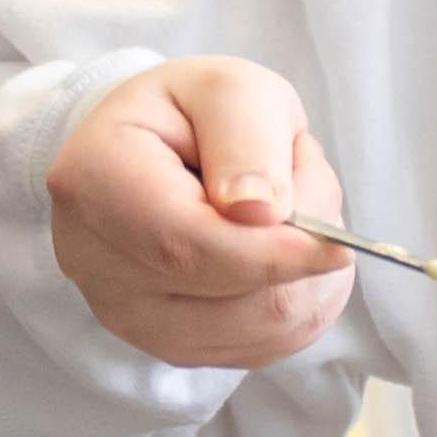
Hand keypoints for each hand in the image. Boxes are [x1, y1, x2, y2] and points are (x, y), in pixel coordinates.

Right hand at [45, 57, 350, 370]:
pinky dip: (301, 301)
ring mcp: (131, 316)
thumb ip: (247, 142)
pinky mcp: (170, 346)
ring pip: (261, 332)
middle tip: (303, 180)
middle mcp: (98, 265)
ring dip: (309, 274)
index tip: (339, 245)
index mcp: (97, 183)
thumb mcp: (229, 90)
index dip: (273, 254)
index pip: (188, 246)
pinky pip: (267, 345)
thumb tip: (262, 214)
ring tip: (289, 211)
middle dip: (302, 246)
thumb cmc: (192, 112)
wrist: (158, 147)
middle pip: (232, 299)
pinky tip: (285, 252)